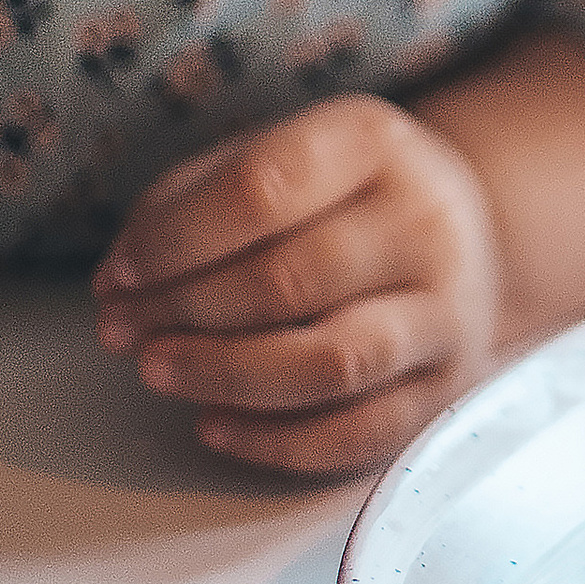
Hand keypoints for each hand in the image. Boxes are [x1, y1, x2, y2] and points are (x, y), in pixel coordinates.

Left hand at [92, 92, 499, 474]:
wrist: (467, 234)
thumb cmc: (342, 196)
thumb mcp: (283, 156)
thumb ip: (197, 198)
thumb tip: (121, 275)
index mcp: (374, 142)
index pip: (263, 188)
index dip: (174, 239)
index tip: (117, 272)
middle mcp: (424, 220)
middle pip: (288, 280)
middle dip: (182, 313)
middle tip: (118, 329)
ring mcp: (444, 309)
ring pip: (327, 363)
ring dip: (221, 375)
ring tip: (154, 370)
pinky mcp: (445, 387)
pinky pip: (353, 434)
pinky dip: (270, 441)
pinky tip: (211, 424)